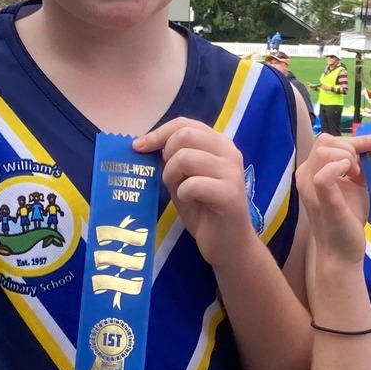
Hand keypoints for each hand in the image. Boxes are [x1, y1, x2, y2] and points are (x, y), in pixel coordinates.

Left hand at [132, 118, 254, 269]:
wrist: (228, 245)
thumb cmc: (205, 211)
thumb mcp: (183, 180)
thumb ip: (171, 161)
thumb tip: (144, 144)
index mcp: (219, 144)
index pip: (184, 124)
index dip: (158, 133)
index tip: (138, 147)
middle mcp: (229, 152)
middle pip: (184, 135)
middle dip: (166, 156)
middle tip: (169, 178)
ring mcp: (232, 171)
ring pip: (185, 157)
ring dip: (172, 176)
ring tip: (180, 192)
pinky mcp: (230, 193)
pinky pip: (193, 184)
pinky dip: (183, 193)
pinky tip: (191, 202)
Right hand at [296, 133, 370, 266]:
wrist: (341, 252)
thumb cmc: (347, 218)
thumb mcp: (354, 186)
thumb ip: (358, 166)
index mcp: (312, 171)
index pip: (327, 142)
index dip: (353, 139)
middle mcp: (306, 177)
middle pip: (325, 142)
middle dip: (349, 146)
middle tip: (363, 167)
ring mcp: (311, 189)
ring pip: (323, 152)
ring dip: (347, 156)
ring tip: (358, 174)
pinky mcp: (323, 201)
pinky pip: (323, 177)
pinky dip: (338, 167)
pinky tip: (352, 173)